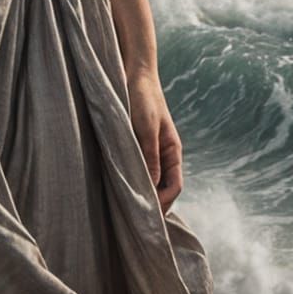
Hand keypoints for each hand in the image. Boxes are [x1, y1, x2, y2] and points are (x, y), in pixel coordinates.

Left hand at [126, 69, 182, 215]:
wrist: (133, 73)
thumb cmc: (142, 98)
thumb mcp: (146, 128)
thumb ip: (149, 155)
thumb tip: (151, 187)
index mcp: (172, 151)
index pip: (174, 186)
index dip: (164, 202)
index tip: (149, 215)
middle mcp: (163, 154)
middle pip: (163, 188)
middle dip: (153, 203)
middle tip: (135, 220)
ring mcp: (149, 150)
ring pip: (149, 180)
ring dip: (141, 192)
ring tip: (125, 207)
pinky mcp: (135, 145)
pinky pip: (136, 168)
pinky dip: (131, 179)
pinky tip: (117, 185)